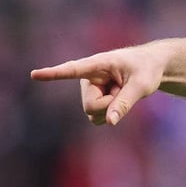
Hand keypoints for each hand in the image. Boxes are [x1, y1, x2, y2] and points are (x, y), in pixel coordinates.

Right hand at [30, 45, 165, 125]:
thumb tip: (109, 122)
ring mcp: (89, 90)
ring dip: (111, 108)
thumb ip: (125, 102)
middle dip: (110, 106)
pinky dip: (111, 113)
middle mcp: (88, 78)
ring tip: (122, 91)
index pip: (73, 70)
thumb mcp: (142, 85)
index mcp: (98, 64)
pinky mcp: (93, 100)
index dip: (54, 74)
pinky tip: (117, 98)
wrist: (150, 67)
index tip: (34, 74)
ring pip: (93, 113)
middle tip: (124, 91)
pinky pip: (97, 117)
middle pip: (91, 106)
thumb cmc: (147, 69)